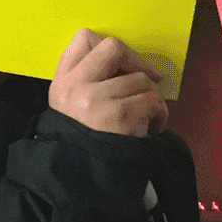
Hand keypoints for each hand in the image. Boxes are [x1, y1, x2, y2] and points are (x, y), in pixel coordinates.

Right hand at [49, 29, 167, 136]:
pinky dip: (159, 114)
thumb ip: (87, 80)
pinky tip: (152, 128)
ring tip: (146, 117)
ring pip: (141, 78)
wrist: (85, 182)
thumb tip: (126, 61)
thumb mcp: (71, 107)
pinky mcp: (119, 116)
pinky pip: (152, 100)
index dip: (106, 46)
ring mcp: (96, 101)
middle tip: (147, 79)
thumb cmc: (86, 143)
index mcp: (61, 82)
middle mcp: (75, 87)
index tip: (119, 65)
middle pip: (114, 47)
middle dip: (136, 62)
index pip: (83, 38)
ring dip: (152, 98)